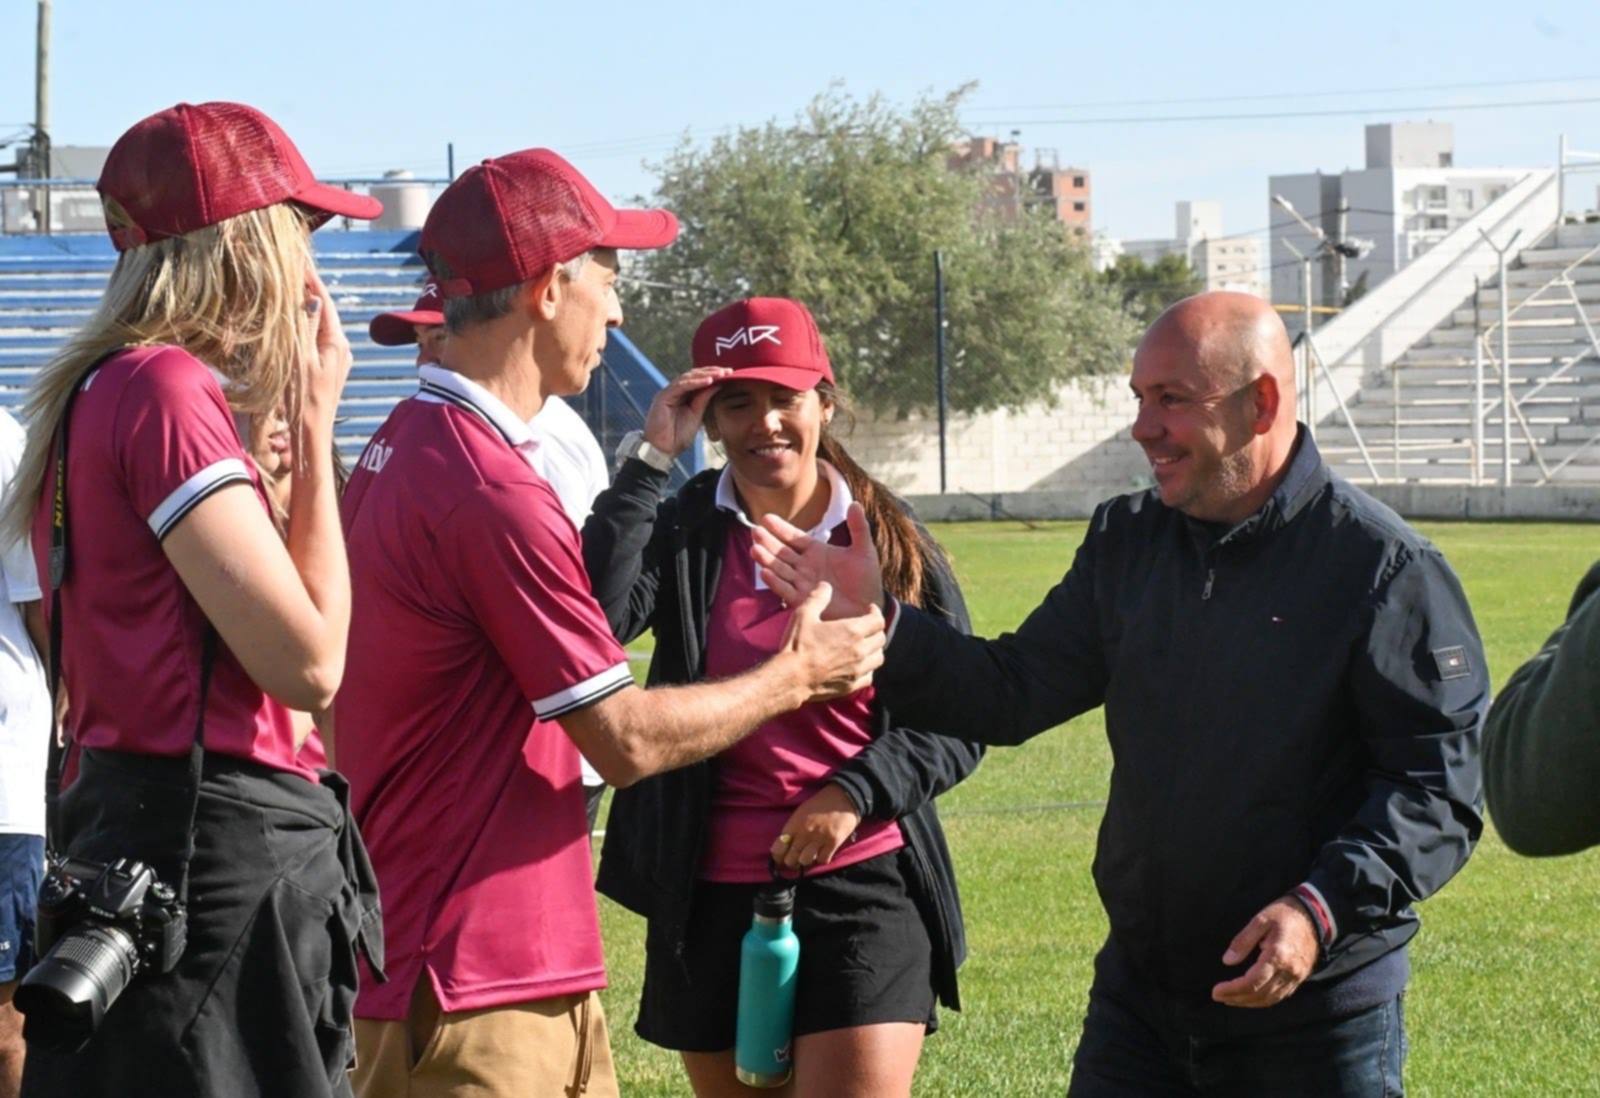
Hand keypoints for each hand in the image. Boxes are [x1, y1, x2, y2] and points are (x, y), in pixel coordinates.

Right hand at [301, 268, 351, 433]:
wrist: (311, 433)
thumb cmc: (302, 399)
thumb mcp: (300, 360)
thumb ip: (305, 328)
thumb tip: (312, 299)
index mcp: (336, 342)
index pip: (323, 301)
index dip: (311, 278)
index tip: (299, 258)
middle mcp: (341, 347)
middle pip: (323, 310)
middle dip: (308, 288)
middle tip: (294, 264)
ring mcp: (336, 357)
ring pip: (320, 323)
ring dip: (306, 305)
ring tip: (292, 283)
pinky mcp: (328, 366)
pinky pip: (316, 336)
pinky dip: (305, 323)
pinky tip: (294, 316)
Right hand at [642, 366, 731, 455]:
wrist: (663, 449)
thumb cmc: (678, 435)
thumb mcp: (696, 414)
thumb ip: (704, 399)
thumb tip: (717, 385)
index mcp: (682, 395)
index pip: (698, 379)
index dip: (714, 375)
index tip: (730, 374)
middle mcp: (674, 391)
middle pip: (694, 375)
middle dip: (711, 371)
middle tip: (728, 371)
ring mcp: (668, 393)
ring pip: (688, 377)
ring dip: (705, 374)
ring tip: (720, 374)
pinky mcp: (663, 397)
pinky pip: (681, 386)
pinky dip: (695, 382)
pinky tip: (708, 381)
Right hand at [753, 503, 884, 619]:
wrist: (870, 607)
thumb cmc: (866, 579)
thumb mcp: (864, 551)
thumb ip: (858, 528)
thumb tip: (855, 503)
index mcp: (817, 552)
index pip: (795, 538)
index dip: (781, 528)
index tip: (766, 518)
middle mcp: (806, 567)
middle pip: (782, 552)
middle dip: (768, 542)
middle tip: (755, 530)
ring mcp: (803, 583)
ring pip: (780, 569)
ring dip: (767, 560)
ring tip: (755, 549)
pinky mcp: (804, 601)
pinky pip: (786, 590)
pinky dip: (776, 582)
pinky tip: (765, 572)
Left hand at [770, 783, 862, 869]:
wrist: (843, 797)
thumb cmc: (820, 804)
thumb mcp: (801, 812)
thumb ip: (792, 829)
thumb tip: (784, 845)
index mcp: (794, 824)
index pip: (778, 848)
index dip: (778, 856)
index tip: (781, 858)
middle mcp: (805, 833)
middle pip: (791, 859)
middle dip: (791, 861)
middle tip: (795, 859)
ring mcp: (819, 838)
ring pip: (805, 862)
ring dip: (806, 861)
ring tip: (809, 855)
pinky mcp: (833, 842)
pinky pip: (822, 860)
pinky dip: (821, 858)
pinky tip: (822, 852)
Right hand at [779, 581, 885, 702]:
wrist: (791, 677)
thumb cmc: (797, 645)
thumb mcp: (804, 614)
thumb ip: (818, 597)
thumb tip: (826, 585)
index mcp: (853, 631)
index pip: (878, 620)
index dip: (875, 613)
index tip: (869, 610)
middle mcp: (860, 650)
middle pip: (881, 638)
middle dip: (875, 630)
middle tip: (866, 627)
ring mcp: (858, 670)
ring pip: (879, 658)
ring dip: (874, 650)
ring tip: (865, 646)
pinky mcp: (851, 685)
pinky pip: (869, 676)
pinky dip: (868, 669)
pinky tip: (858, 666)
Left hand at [1211, 898, 1319, 1007]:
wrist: (1315, 916)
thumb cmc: (1285, 914)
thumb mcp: (1260, 919)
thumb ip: (1243, 940)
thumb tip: (1227, 961)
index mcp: (1278, 956)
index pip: (1252, 982)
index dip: (1233, 990)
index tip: (1216, 991)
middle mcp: (1289, 971)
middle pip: (1260, 994)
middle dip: (1237, 999)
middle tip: (1219, 996)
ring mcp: (1296, 977)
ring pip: (1270, 999)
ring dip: (1249, 1003)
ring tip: (1231, 1000)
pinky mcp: (1299, 978)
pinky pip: (1280, 996)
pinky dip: (1264, 1000)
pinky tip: (1251, 998)